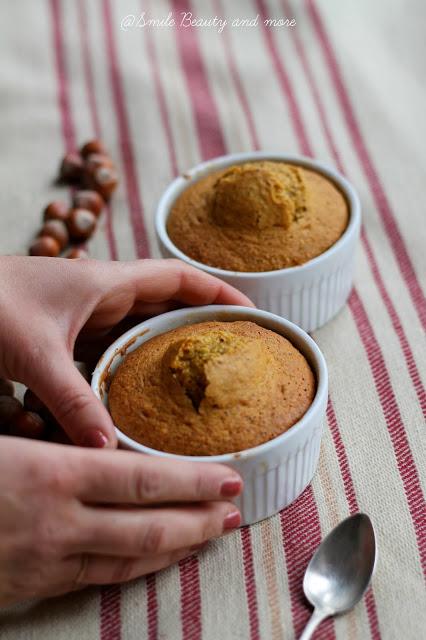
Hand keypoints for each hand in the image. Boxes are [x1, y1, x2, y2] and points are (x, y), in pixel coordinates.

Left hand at [0, 256, 251, 446]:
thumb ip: (71, 399)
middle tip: (234, 357)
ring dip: (169, 349)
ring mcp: (86, 315)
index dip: (218, 291)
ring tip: (201, 380)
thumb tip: (107, 450)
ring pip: (142, 331)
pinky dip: (134, 366)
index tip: (251, 312)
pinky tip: (143, 394)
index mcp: (107, 283)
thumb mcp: (35, 352)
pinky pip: (114, 349)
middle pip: (168, 306)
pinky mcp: (69, 334)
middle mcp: (103, 296)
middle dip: (201, 326)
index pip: (179, 278)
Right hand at [0, 437, 241, 606]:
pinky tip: (153, 561)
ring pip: (129, 557)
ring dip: (176, 547)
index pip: (144, 479)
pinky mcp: (33, 587)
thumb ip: (47, 439)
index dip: (193, 481)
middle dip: (198, 517)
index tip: (227, 477)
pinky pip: (97, 577)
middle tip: (234, 511)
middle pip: (149, 522)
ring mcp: (48, 561)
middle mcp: (60, 522)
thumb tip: (88, 438)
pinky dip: (133, 568)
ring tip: (208, 536)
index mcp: (53, 475)